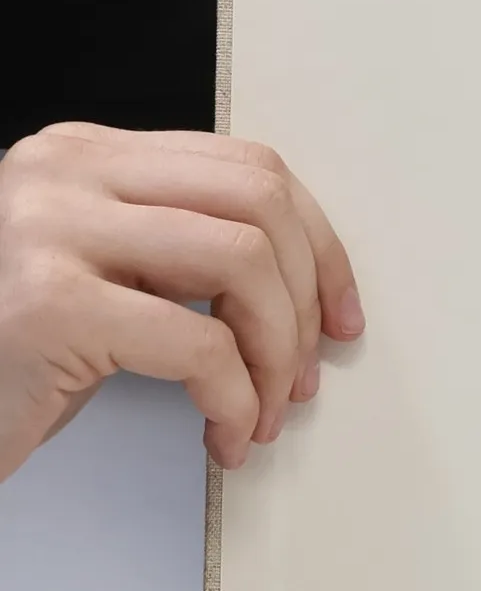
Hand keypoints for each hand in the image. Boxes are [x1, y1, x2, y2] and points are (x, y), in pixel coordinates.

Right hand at [0, 124, 360, 483]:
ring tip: (261, 411)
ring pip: (243, 263)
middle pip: (259, 204)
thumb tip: (311, 288)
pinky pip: (199, 347)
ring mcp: (50, 229)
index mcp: (89, 155)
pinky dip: (234, 401)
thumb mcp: (108, 275)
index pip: (250, 170)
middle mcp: (64, 171)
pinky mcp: (48, 304)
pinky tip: (223, 434)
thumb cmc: (15, 355)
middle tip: (300, 375)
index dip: (319, 246)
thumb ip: (184, 249)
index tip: (339, 316)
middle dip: (305, 299)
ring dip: (275, 353)